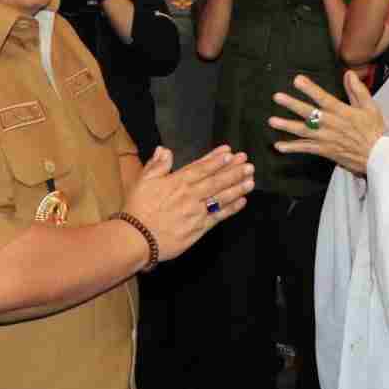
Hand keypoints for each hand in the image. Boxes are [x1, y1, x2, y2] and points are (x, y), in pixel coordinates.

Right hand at [123, 146, 253, 261]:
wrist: (137, 238)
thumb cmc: (138, 209)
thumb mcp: (143, 181)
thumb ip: (156, 165)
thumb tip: (164, 150)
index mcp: (177, 181)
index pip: (201, 167)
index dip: (216, 159)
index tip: (230, 152)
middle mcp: (190, 195)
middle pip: (216, 180)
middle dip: (233, 170)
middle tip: (248, 162)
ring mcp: (197, 212)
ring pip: (221, 197)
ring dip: (237, 187)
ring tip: (251, 180)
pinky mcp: (199, 228)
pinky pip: (219, 216)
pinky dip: (231, 208)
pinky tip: (242, 201)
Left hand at [270, 71, 385, 175]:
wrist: (377, 156)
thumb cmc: (374, 130)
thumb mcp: (370, 107)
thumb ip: (357, 90)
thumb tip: (348, 74)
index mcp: (341, 111)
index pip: (322, 97)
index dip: (309, 88)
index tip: (297, 80)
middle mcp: (330, 124)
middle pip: (308, 112)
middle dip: (291, 104)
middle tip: (277, 97)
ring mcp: (325, 138)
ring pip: (302, 131)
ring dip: (286, 125)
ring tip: (272, 121)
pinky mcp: (324, 150)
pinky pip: (305, 149)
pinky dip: (292, 148)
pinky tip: (279, 146)